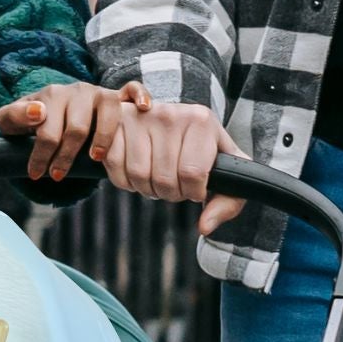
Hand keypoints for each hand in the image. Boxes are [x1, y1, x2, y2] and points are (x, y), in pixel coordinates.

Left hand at [0, 81, 129, 181]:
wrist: (47, 109)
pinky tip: (142, 108)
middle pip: (78, 128)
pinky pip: (133, 89)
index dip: (42, 154)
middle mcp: (79, 91)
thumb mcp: (11, 120)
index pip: (49, 128)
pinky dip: (140, 95)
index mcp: (53, 94)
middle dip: (65, 156)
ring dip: (103, 138)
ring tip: (95, 159)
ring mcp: (100, 92)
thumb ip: (13, 116)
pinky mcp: (117, 95)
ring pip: (108, 112)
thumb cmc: (30, 120)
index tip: (37, 173)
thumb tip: (39, 112)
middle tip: (57, 176)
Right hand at [97, 93, 254, 233]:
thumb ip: (227, 202)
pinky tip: (138, 173)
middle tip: (174, 185)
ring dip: (147, 189)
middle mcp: (171, 114)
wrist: (176, 119)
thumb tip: (205, 227)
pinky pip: (115, 164)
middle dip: (169, 193)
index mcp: (201, 121)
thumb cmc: (202, 148)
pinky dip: (125, 180)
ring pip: (138, 174)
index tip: (194, 188)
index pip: (193, 173)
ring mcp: (141, 117)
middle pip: (164, 178)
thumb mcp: (225, 169)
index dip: (192, 192)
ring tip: (157, 179)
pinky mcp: (118, 121)